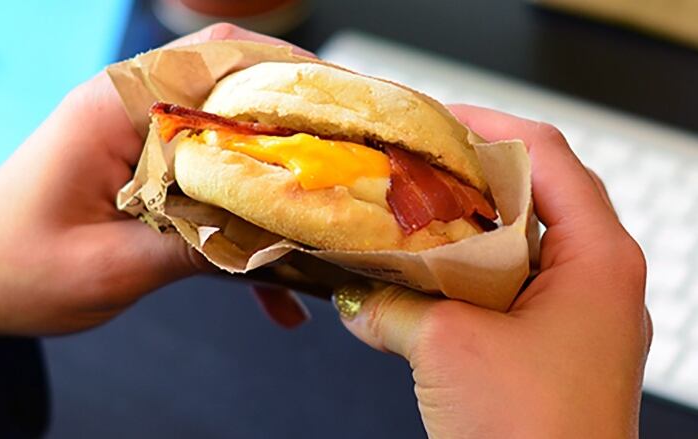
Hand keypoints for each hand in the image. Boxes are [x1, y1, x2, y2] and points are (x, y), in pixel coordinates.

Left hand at [0, 23, 312, 344]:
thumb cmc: (16, 268)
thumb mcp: (107, 266)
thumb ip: (190, 243)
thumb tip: (272, 234)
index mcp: (114, 110)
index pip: (214, 60)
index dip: (287, 73)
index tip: (343, 106)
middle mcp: (135, 112)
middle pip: (238, 91)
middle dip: (302, 124)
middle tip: (358, 160)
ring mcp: (146, 142)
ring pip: (236, 142)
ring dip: (283, 179)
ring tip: (331, 221)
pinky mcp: (154, 174)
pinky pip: (217, 188)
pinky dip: (251, 230)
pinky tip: (280, 292)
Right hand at [333, 105, 650, 437]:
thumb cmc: (535, 436)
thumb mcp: (446, 349)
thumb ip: (393, 306)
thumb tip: (357, 294)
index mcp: (598, 258)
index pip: (545, 152)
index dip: (484, 124)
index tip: (433, 121)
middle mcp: (601, 278)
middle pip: (536, 190)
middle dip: (470, 174)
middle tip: (416, 167)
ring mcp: (584, 313)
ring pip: (523, 240)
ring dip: (469, 225)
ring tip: (417, 216)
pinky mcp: (559, 345)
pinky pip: (515, 284)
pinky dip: (472, 271)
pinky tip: (429, 278)